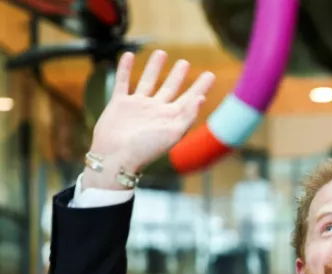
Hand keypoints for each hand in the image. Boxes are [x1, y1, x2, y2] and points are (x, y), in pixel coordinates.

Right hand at [85, 50, 214, 188]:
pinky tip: (128, 56)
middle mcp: (156, 110)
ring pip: (147, 81)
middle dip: (178, 75)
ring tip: (161, 53)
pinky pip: (123, 82)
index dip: (200, 86)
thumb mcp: (172, 133)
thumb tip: (201, 98)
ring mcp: (137, 106)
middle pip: (170, 88)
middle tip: (185, 62)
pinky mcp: (119, 104)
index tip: (209, 74)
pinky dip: (125, 69)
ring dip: (154, 67)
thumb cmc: (146, 149)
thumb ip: (187, 115)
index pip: (190, 98)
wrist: (116, 157)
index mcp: (171, 117)